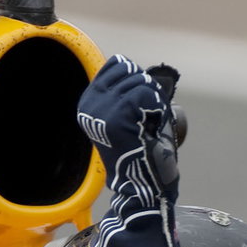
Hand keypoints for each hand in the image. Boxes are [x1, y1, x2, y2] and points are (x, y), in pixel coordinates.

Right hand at [77, 55, 179, 204]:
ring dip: (155, 101)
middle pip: (131, 70)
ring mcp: (102, 108)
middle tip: (148, 119)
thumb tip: (130, 64)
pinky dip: (158, 108)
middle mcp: (90, 103)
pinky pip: (148, 93)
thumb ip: (121, 93)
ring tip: (149, 126)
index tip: (141, 105)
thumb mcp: (124, 116)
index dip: (137, 77)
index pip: (118, 63)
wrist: (141, 183)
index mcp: (88, 102)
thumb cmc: (140, 150)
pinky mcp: (118, 114)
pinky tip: (152, 127)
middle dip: (148, 89)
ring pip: (142, 81)